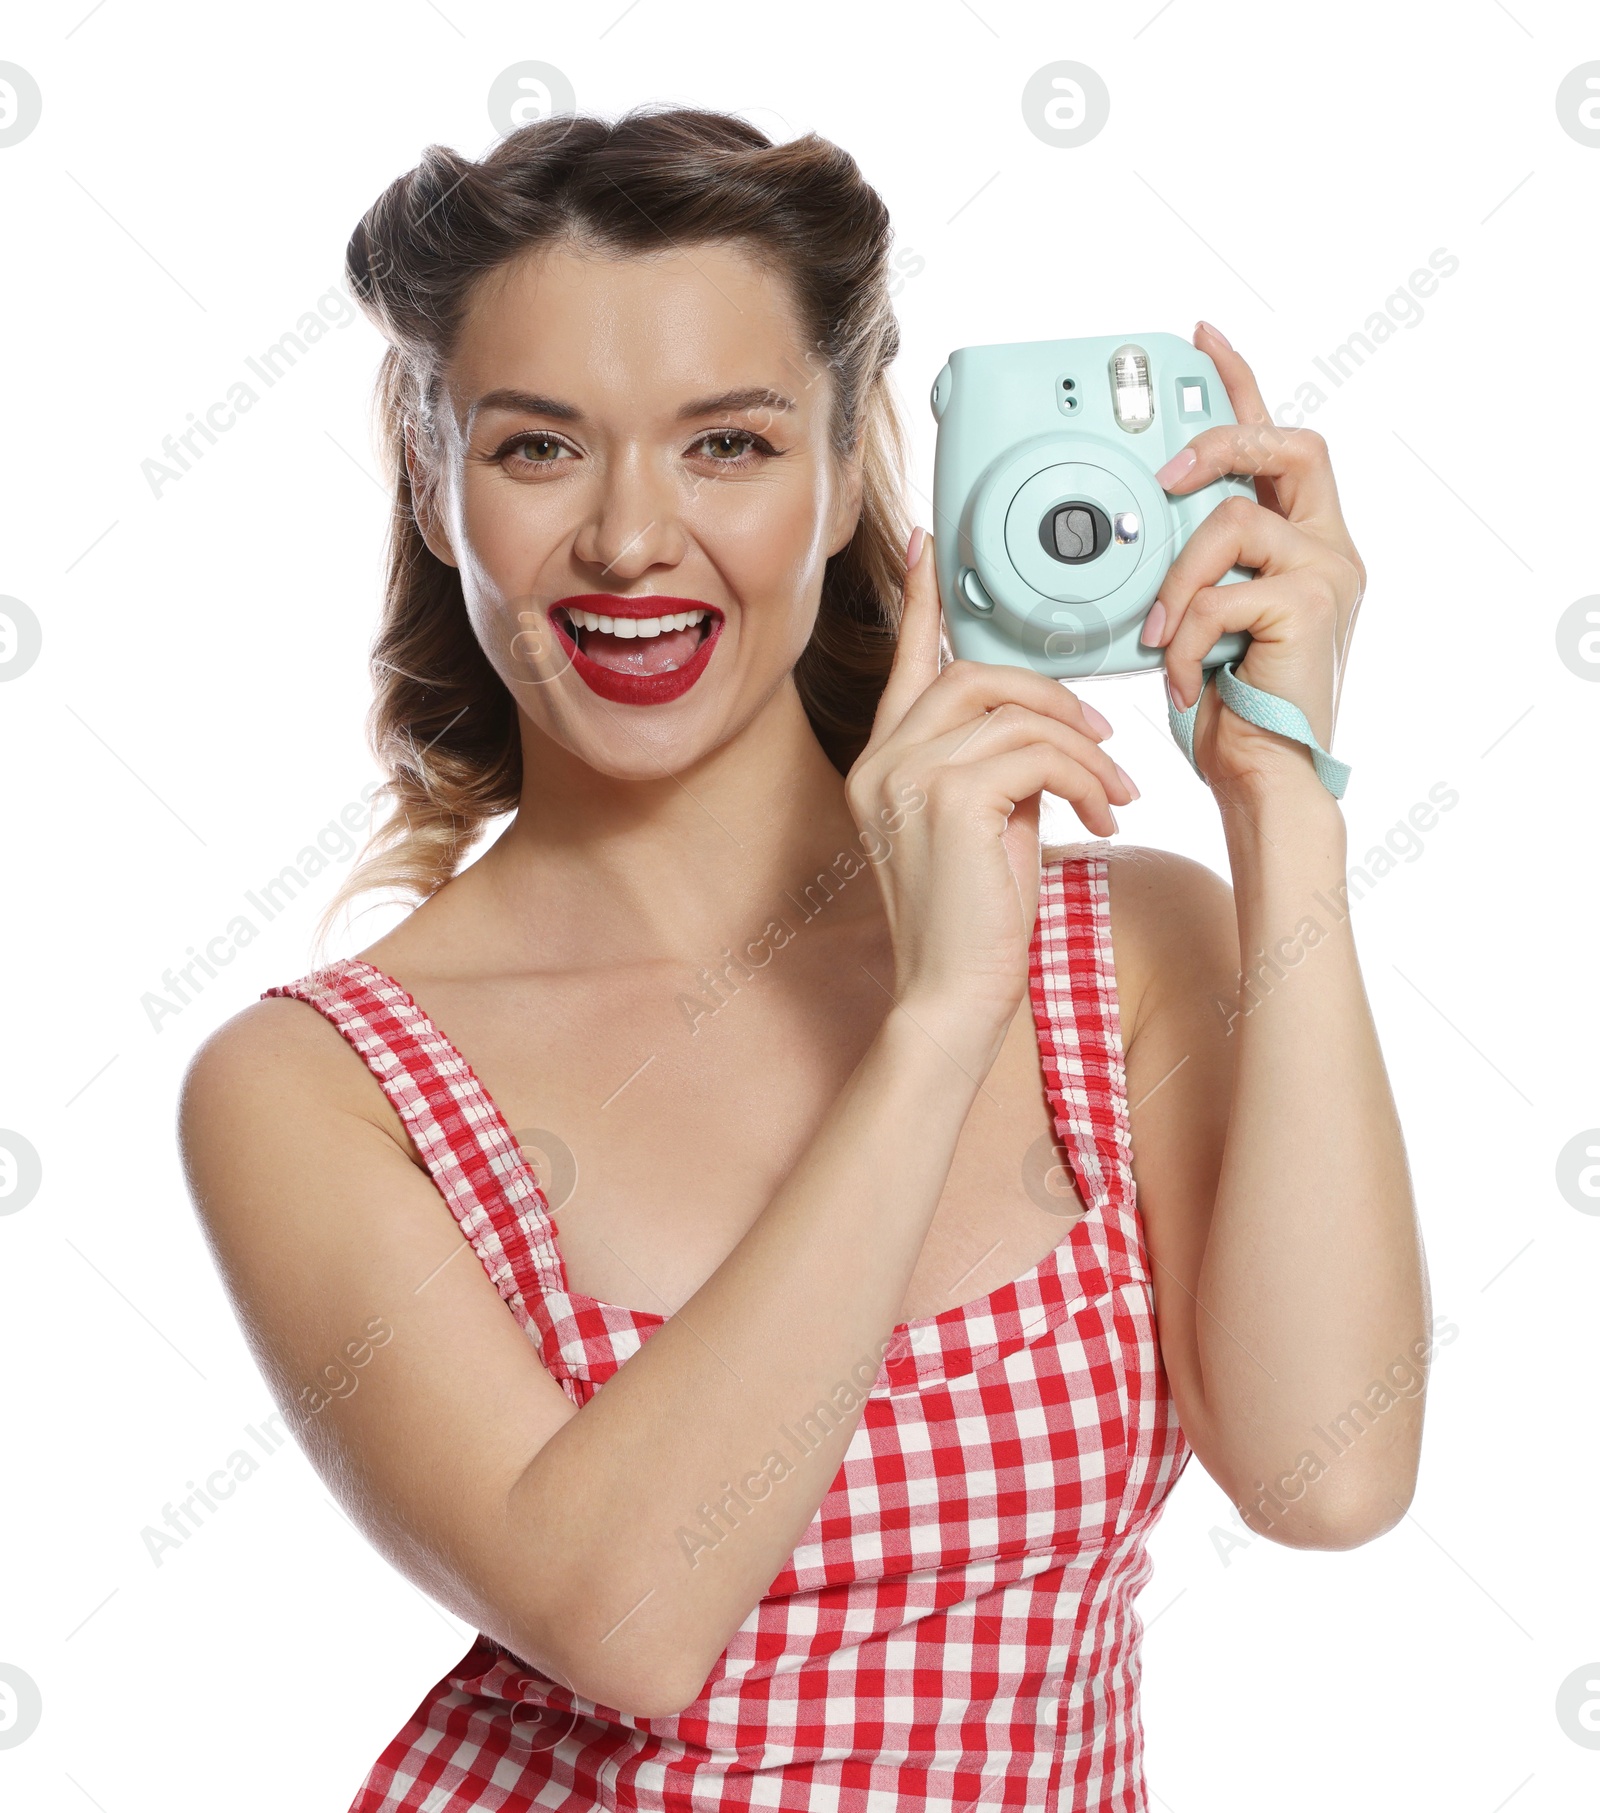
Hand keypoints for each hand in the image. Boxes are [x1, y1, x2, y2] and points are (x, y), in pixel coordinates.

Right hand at [844, 528, 1137, 1047]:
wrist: (952, 998)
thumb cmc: (973, 924)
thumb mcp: (983, 828)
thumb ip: (994, 767)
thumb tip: (1045, 731)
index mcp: (880, 765)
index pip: (904, 664)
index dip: (921, 600)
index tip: (927, 545)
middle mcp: (880, 763)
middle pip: (974, 675)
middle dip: (1052, 695)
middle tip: (1102, 736)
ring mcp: (905, 778)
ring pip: (1016, 714)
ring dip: (1083, 749)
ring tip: (1114, 794)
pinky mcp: (948, 799)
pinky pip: (1036, 753)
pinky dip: (1085, 776)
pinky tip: (1102, 815)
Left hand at [1140, 320, 1366, 795]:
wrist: (1266, 778)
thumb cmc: (1231, 710)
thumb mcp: (1202, 621)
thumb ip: (1192, 569)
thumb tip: (1136, 537)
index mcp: (1305, 541)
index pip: (1277, 441)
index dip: (1240, 384)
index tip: (1201, 338)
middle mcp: (1328, 547)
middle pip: (1287, 445)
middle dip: (1217, 446)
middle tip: (1162, 479)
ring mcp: (1327, 575)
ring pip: (1231, 524)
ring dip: (1176, 580)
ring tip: (1160, 635)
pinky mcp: (1310, 607)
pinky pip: (1219, 594)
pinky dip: (1182, 637)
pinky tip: (1179, 676)